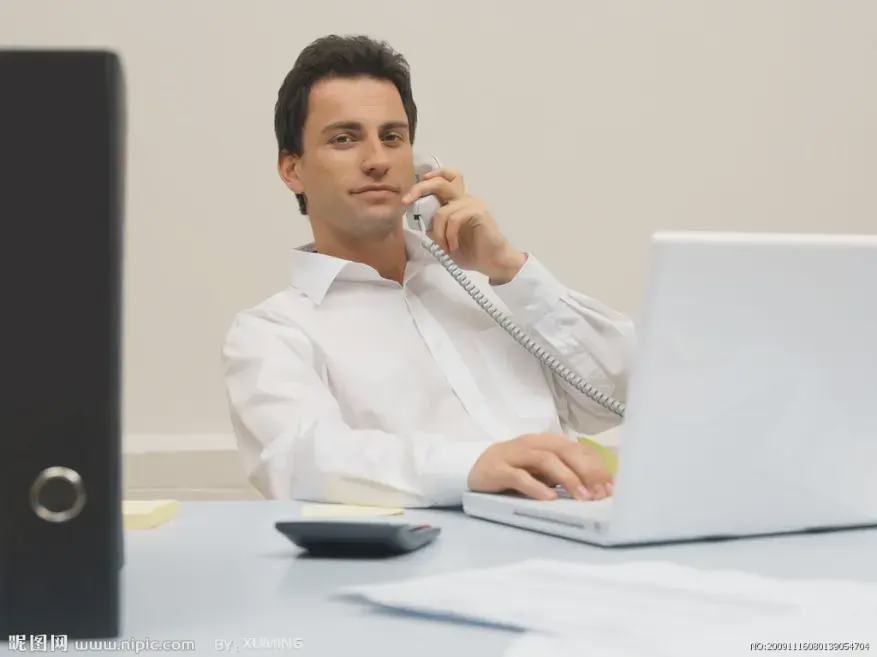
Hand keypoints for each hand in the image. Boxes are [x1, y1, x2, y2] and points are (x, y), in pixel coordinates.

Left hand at [401, 168, 526, 282]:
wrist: (492, 262)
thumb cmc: (470, 252)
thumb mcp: (445, 241)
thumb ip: (434, 229)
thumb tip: (421, 224)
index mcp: (456, 202)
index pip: (444, 179)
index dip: (428, 179)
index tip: (411, 192)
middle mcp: (464, 198)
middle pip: (441, 182)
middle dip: (420, 189)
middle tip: (406, 201)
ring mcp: (472, 204)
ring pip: (442, 211)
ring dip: (438, 233)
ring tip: (443, 248)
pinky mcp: (478, 212)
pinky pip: (454, 219)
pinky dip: (449, 236)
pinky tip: (454, 247)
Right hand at [468, 433, 614, 501]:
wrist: (472, 468)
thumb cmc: (513, 470)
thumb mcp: (541, 471)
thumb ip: (563, 474)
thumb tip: (595, 488)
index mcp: (546, 443)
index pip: (577, 450)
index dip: (596, 467)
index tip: (611, 487)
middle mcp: (532, 444)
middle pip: (565, 451)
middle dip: (587, 471)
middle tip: (601, 494)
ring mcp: (514, 455)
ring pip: (545, 460)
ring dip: (567, 478)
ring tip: (582, 497)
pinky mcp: (497, 469)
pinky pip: (519, 476)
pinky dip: (536, 487)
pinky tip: (549, 499)